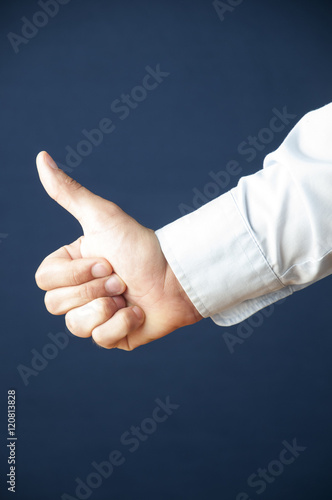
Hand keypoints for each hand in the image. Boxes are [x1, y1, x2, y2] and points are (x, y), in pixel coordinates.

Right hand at [35, 152, 201, 349]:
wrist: (178, 276)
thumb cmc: (142, 246)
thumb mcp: (102, 217)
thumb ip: (68, 193)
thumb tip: (40, 157)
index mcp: (72, 267)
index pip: (45, 280)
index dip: (74, 274)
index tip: (105, 261)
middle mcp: (80, 292)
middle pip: (55, 304)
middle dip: (93, 290)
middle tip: (121, 279)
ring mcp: (96, 316)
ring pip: (74, 326)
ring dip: (105, 309)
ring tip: (128, 296)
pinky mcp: (114, 336)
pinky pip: (100, 340)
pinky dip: (122, 326)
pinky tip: (138, 312)